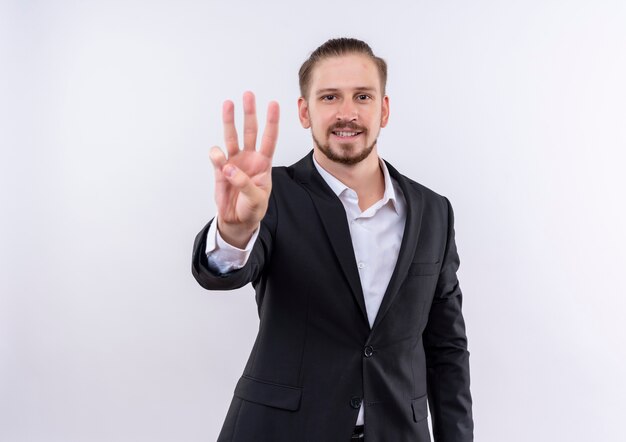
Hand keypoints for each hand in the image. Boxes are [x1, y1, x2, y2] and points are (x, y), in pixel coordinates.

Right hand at [209, 91, 279, 247]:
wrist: (237, 221)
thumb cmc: (253, 209)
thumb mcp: (256, 199)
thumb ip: (244, 183)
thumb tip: (228, 167)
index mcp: (264, 164)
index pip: (269, 139)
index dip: (272, 122)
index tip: (273, 104)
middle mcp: (249, 158)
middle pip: (250, 131)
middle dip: (249, 112)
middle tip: (248, 95)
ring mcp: (234, 162)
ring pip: (232, 137)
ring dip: (230, 120)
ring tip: (228, 104)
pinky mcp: (220, 169)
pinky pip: (217, 157)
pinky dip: (216, 156)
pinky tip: (218, 158)